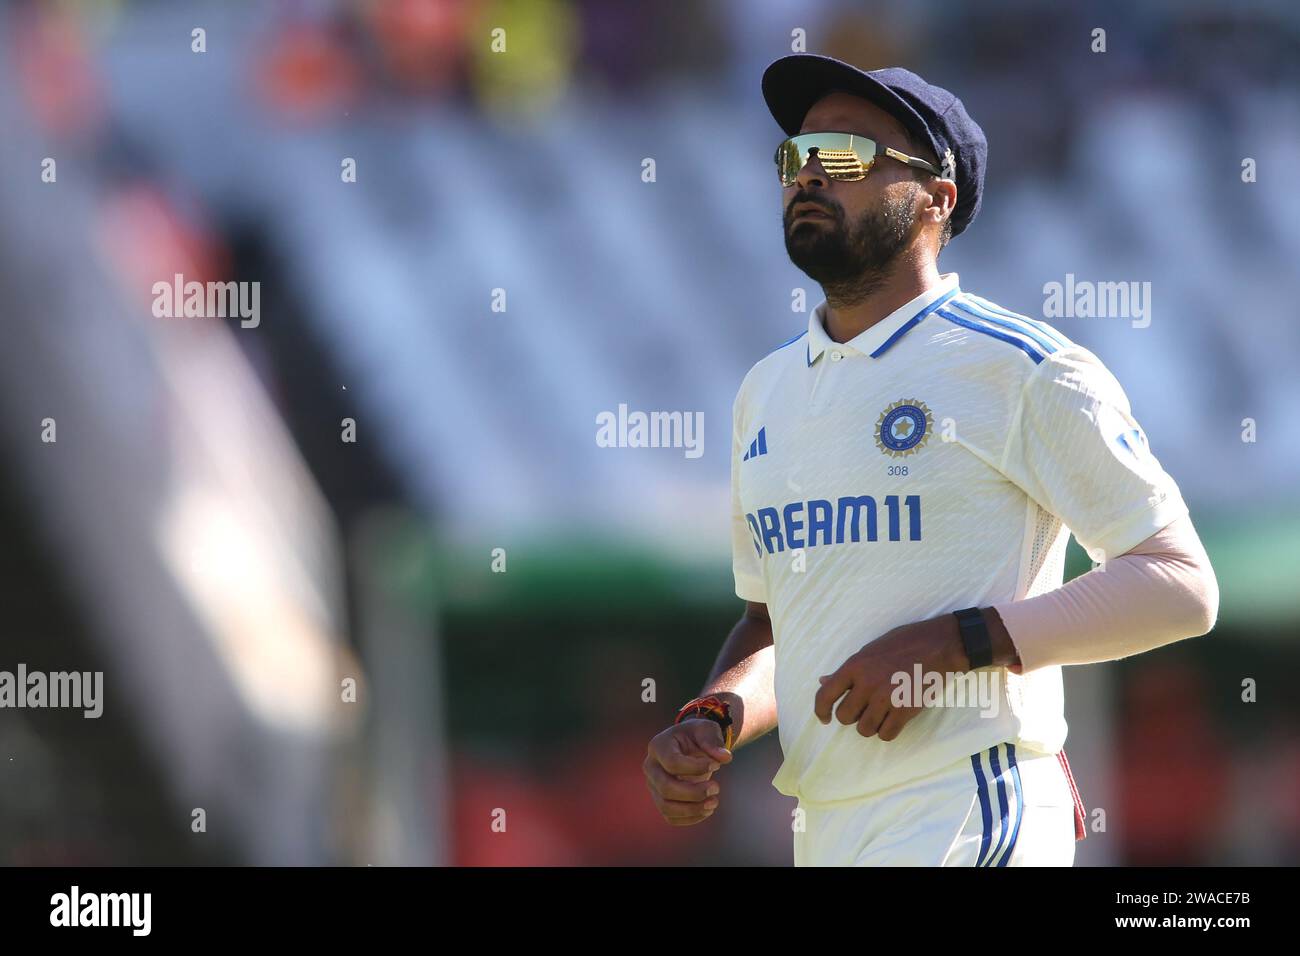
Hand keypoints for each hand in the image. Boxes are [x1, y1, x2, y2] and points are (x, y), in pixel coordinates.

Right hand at [643, 719, 732, 825]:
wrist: (689, 745)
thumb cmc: (697, 736)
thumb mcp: (706, 730)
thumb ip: (713, 741)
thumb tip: (725, 757)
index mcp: (658, 746)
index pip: (673, 763)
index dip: (696, 768)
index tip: (718, 765)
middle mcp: (651, 767)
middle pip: (666, 788)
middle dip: (694, 793)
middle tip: (717, 787)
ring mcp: (653, 786)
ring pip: (666, 807)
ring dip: (692, 809)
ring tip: (714, 802)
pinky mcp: (661, 800)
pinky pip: (671, 817)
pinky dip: (691, 818)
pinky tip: (708, 809)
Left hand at [813, 615, 968, 741]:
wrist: (939, 645)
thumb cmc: (904, 642)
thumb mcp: (870, 650)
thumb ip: (848, 670)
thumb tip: (823, 681)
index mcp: (855, 666)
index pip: (825, 695)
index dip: (821, 711)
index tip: (825, 718)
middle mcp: (866, 684)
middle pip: (845, 717)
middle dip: (852, 716)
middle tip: (865, 708)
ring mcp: (886, 699)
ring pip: (864, 729)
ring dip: (870, 724)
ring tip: (881, 712)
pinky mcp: (905, 711)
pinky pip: (886, 735)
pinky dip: (887, 731)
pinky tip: (893, 720)